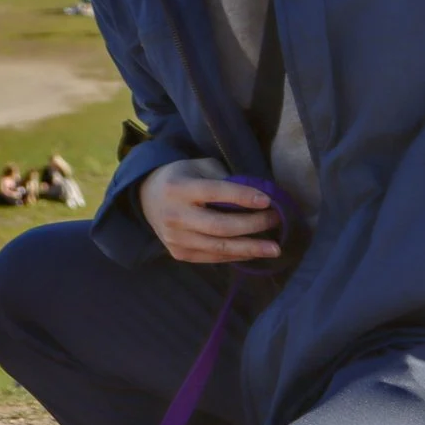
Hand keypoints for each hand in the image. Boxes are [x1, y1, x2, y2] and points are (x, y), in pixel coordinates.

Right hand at [138, 157, 281, 263]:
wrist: (147, 197)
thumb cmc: (183, 177)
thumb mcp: (200, 167)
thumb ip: (225, 179)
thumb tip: (259, 196)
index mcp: (178, 188)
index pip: (215, 192)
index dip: (242, 197)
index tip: (268, 200)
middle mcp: (174, 215)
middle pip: (220, 226)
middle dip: (253, 225)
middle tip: (277, 220)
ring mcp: (174, 238)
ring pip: (218, 246)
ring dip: (250, 248)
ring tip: (274, 248)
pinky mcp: (178, 253)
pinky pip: (213, 257)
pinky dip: (236, 255)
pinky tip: (255, 252)